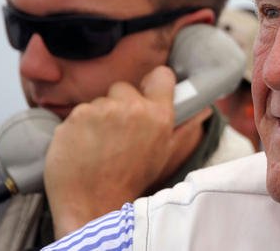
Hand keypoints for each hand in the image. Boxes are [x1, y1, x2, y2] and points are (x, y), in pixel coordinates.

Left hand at [44, 66, 179, 238]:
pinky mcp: (77, 116)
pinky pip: (78, 112)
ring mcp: (102, 110)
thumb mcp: (163, 153)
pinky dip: (78, 126)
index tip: (147, 90)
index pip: (161, 76)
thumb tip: (203, 110)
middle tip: (117, 130)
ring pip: (99, 101)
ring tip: (98, 144)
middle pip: (124, 88)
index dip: (153, 82)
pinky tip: (81, 146)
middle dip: (119, 104)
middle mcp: (133, 108)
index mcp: (159, 115)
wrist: (93, 203)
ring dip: (97, 117)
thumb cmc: (130, 180)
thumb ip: (181, 127)